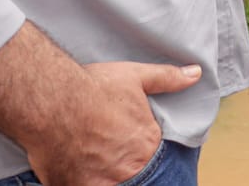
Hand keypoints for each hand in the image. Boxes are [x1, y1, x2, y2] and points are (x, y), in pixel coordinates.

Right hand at [26, 61, 201, 185]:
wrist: (52, 101)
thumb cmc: (93, 88)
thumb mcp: (135, 76)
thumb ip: (167, 79)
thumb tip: (196, 74)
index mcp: (148, 142)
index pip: (149, 152)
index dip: (134, 145)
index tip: (121, 138)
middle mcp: (131, 167)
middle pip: (131, 171)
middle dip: (119, 161)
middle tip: (102, 147)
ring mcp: (105, 182)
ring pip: (112, 182)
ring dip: (104, 173)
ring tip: (91, 155)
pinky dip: (82, 180)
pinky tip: (75, 166)